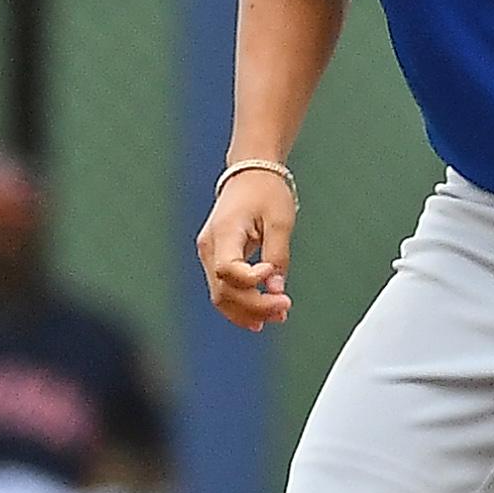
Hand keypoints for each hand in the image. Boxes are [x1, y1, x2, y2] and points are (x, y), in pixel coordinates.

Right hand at [196, 169, 294, 331]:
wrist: (249, 175)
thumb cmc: (265, 192)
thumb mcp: (280, 220)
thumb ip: (278, 255)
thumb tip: (276, 289)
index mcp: (224, 232)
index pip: (228, 270)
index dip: (251, 280)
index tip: (272, 272)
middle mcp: (209, 246)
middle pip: (223, 291)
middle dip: (254, 306)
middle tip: (284, 309)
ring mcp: (209, 254)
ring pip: (220, 296)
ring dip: (247, 311)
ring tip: (276, 317)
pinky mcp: (216, 259)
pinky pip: (224, 289)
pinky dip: (241, 304)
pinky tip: (261, 314)